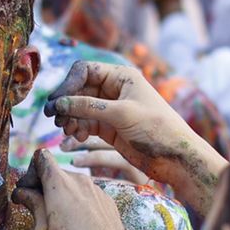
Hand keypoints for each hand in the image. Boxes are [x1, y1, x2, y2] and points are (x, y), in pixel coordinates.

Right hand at [19, 152, 145, 229]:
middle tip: (37, 205)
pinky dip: (76, 200)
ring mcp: (95, 188)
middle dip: (43, 184)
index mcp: (59, 185)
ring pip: (70, 182)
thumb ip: (33, 206)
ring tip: (58, 216)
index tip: (28, 190)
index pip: (41, 158)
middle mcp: (79, 180)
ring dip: (60, 193)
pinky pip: (85, 192)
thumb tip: (22, 193)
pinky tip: (76, 221)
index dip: (31, 171)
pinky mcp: (106, 198)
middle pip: (55, 171)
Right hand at [44, 59, 224, 212]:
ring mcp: (111, 109)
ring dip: (70, 118)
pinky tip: (76, 137)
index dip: (69, 84)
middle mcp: (114, 90)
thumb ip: (89, 107)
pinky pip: (85, 123)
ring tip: (67, 130)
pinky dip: (77, 128)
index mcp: (121, 77)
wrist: (175, 158)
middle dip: (66, 103)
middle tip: (54, 119)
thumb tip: (59, 103)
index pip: (85, 71)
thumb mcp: (122, 114)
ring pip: (80, 108)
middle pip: (79, 90)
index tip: (58, 102)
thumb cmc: (156, 129)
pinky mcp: (109, 128)